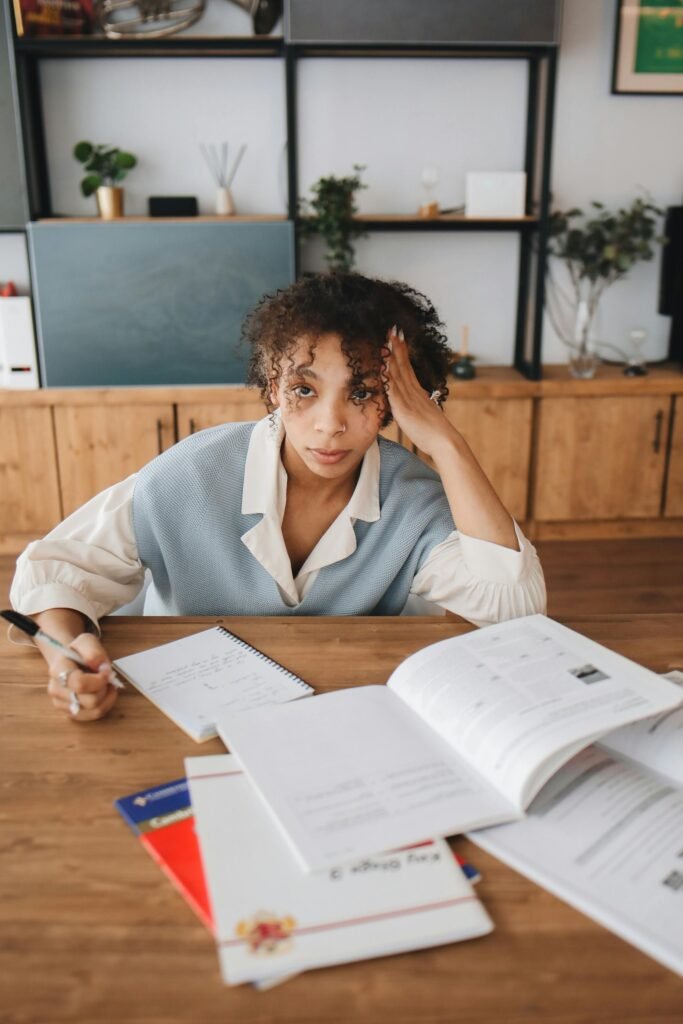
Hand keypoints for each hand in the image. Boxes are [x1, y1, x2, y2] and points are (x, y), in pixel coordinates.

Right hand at [47, 633, 118, 721]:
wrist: (69, 661)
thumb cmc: (78, 652)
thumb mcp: (86, 641)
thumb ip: (93, 651)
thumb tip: (99, 667)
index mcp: (57, 670)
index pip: (79, 684)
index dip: (99, 680)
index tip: (106, 671)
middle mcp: (56, 690)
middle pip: (89, 700)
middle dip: (104, 688)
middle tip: (107, 678)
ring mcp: (61, 704)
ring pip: (94, 711)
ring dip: (107, 698)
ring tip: (107, 685)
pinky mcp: (70, 713)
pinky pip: (93, 715)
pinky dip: (105, 705)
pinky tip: (105, 694)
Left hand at [384, 325, 456, 458]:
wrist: (445, 441)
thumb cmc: (434, 433)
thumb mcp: (424, 414)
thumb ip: (416, 405)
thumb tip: (413, 402)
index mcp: (417, 392)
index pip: (407, 367)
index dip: (401, 352)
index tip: (397, 337)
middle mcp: (413, 391)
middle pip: (402, 365)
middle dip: (396, 346)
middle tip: (391, 329)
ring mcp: (409, 399)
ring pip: (397, 373)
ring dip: (391, 356)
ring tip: (387, 339)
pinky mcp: (404, 409)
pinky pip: (393, 390)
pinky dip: (387, 377)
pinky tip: (382, 366)